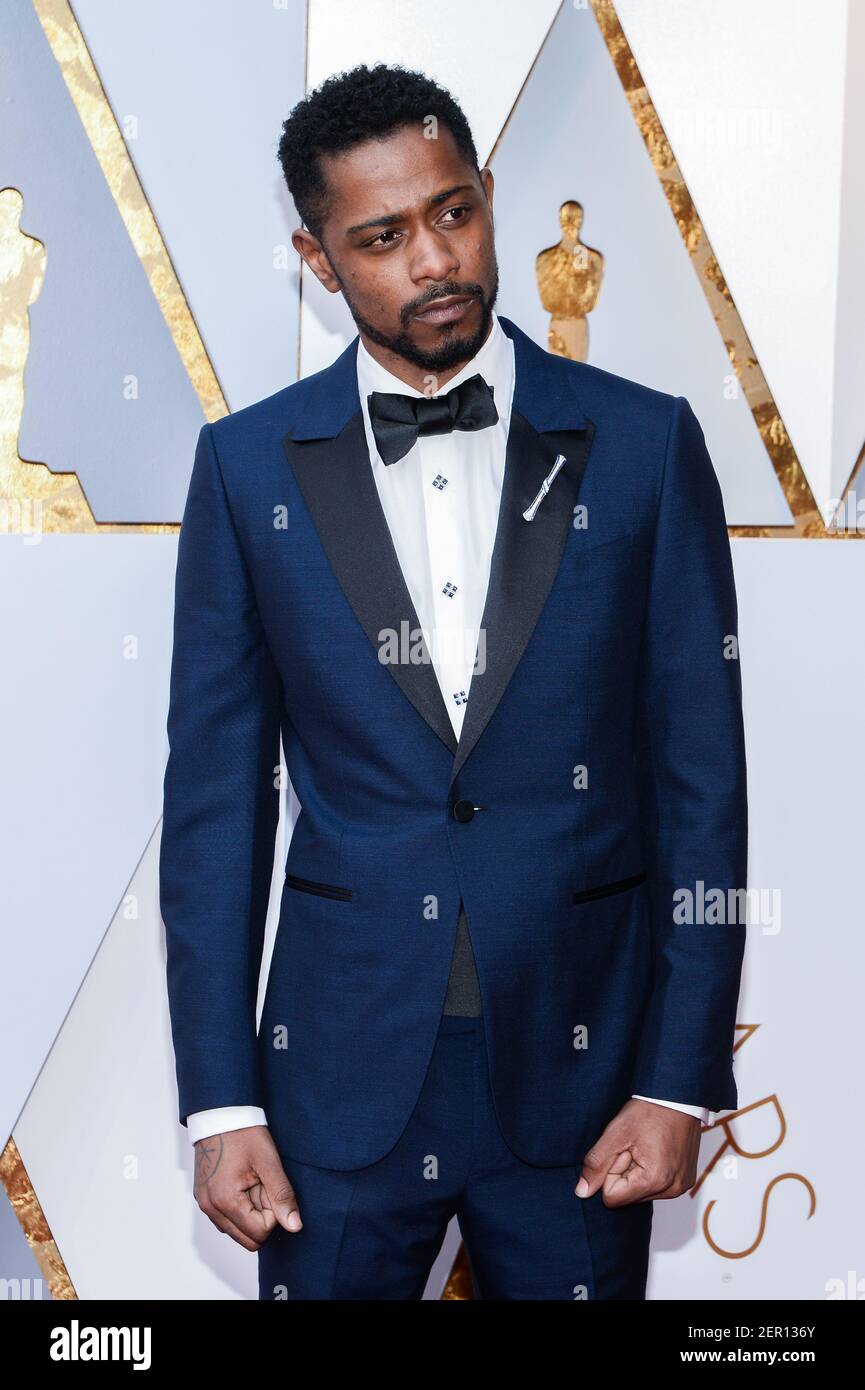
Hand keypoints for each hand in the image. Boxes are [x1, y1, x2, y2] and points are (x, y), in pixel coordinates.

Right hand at [193, 1125, 301, 1249]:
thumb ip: (282, 1196)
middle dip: (262, 1218)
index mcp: (225, 1201)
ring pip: (236, 1231)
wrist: (220, 1115)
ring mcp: (205, 1204)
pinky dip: (238, 1209)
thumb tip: (294, 1226)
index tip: (271, 1188)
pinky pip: (225, 1219)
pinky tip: (243, 1185)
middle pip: (247, 1239)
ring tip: (252, 1183)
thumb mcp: (269, 1162)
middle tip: (264, 1187)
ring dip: (250, 1214)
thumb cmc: (243, 1133)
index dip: (273, 1214)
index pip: (259, 1234)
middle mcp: (210, 1208)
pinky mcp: (204, 1199)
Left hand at [575, 1098, 701, 1206]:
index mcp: (654, 1180)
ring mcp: (681, 1186)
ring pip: (641, 1192)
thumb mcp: (616, 1133)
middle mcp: (672, 1190)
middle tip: (635, 1145)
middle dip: (624, 1172)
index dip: (611, 1171)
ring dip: (637, 1172)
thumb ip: (596, 1164)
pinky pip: (657, 1187)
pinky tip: (656, 1150)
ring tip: (646, 1146)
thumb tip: (582, 1192)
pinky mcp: (685, 1181)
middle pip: (628, 1196)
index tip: (623, 1149)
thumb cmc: (649, 1111)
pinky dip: (651, 1171)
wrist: (677, 1097)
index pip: (612, 1197)